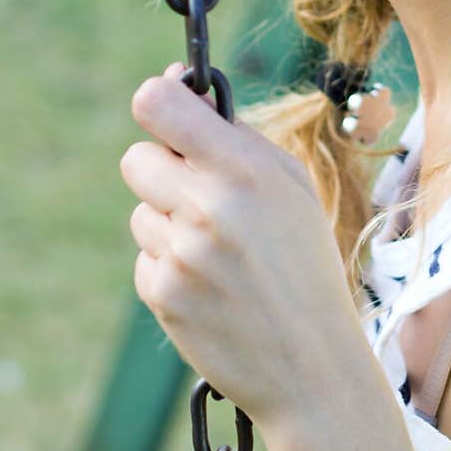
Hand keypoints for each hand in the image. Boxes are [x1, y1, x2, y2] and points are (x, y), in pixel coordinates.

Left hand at [119, 62, 367, 437]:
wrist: (313, 363)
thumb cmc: (305, 263)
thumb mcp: (292, 188)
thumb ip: (236, 138)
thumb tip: (176, 87)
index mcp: (245, 169)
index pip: (156, 103)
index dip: (157, 100)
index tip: (169, 117)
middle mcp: (209, 207)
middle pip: (136, 159)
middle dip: (163, 173)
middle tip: (203, 198)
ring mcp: (182, 253)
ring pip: (140, 212)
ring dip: (170, 226)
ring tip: (221, 255)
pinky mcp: (163, 294)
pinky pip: (145, 258)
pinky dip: (170, 269)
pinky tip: (212, 288)